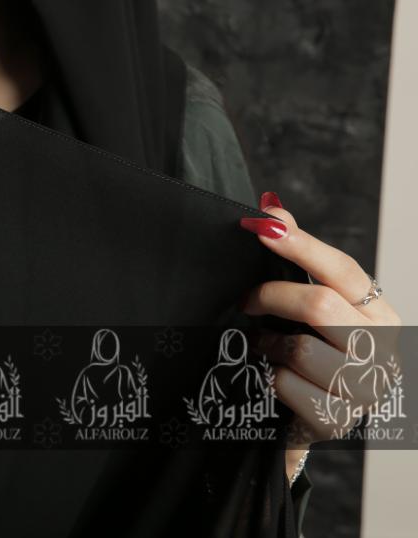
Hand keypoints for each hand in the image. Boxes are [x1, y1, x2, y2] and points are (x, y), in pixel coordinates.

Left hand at [238, 191, 401, 476]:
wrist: (316, 416)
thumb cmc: (317, 349)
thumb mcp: (315, 302)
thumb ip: (297, 256)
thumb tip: (270, 207)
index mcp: (378, 311)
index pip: (342, 269)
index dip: (300, 245)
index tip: (261, 225)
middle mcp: (381, 347)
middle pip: (318, 305)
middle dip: (271, 297)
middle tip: (247, 300)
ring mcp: (364, 388)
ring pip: (299, 349)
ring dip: (269, 344)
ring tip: (266, 344)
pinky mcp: (336, 420)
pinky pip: (286, 386)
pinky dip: (270, 377)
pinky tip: (273, 375)